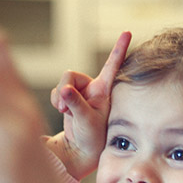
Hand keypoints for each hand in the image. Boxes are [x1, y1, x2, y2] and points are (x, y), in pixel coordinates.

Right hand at [47, 32, 131, 179]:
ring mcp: (79, 93)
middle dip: (64, 87)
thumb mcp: (86, 120)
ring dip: (59, 97)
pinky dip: (56, 100)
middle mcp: (92, 89)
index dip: (119, 48)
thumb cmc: (91, 138)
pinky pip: (57, 92)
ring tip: (65, 113)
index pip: (112, 65)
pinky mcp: (68, 99)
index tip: (127, 32)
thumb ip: (75, 103)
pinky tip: (62, 112)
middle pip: (71, 73)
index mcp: (103, 90)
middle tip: (65, 108)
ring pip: (62, 82)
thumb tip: (63, 90)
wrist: (80, 151)